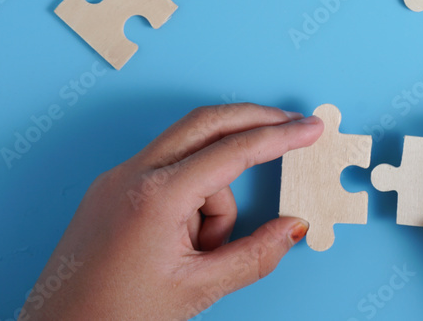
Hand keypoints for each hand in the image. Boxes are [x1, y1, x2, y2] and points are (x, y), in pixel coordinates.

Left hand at [20, 103, 323, 320]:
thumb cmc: (115, 318)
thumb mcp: (197, 289)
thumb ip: (254, 255)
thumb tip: (292, 228)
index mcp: (155, 196)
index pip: (233, 151)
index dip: (280, 136)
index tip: (311, 127)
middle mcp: (132, 174)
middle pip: (208, 123)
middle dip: (255, 122)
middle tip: (295, 126)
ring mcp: (117, 178)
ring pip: (190, 156)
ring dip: (214, 193)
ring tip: (201, 254)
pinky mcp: (111, 190)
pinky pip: (167, 174)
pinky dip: (190, 197)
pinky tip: (184, 242)